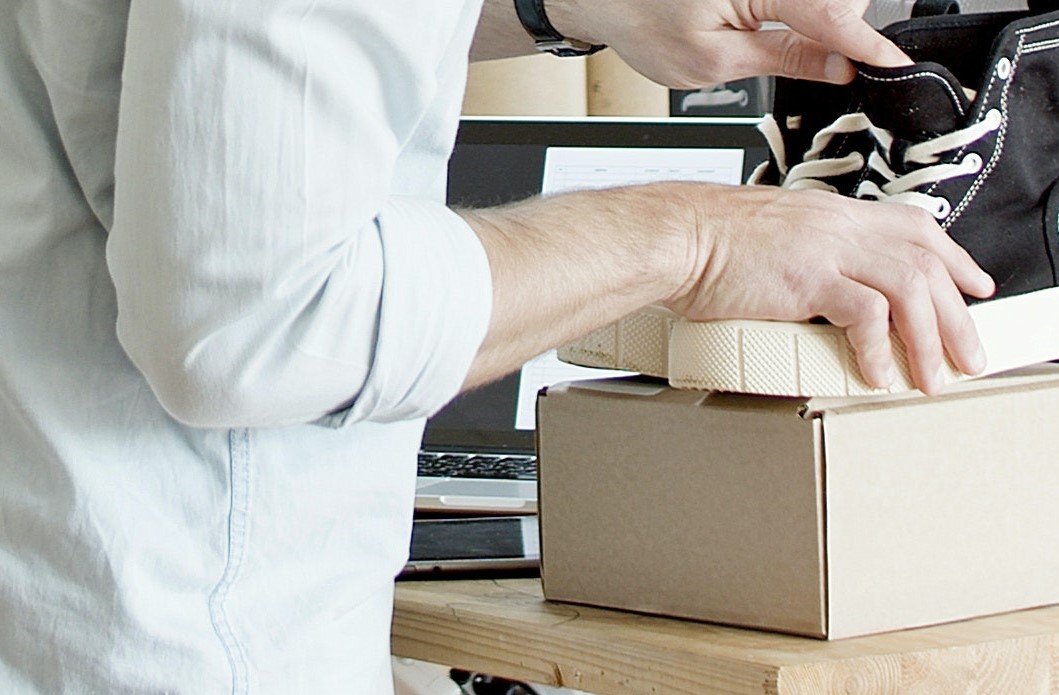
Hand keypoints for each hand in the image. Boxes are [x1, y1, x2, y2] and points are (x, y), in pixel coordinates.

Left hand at [546, 0, 911, 87]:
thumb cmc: (644, 23)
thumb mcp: (714, 62)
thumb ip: (785, 59)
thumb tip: (839, 68)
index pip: (831, 17)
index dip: (866, 46)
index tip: (894, 66)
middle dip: (836, 28)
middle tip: (810, 57)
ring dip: (818, 14)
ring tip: (767, 31)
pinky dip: (803, 6)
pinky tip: (773, 18)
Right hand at [661, 184, 994, 394]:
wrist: (676, 237)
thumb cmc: (708, 241)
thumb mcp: (775, 237)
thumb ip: (811, 256)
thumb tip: (831, 289)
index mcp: (833, 214)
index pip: (916, 228)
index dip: (954, 259)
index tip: (973, 285)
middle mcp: (838, 226)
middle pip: (925, 261)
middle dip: (956, 314)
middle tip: (967, 352)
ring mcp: (825, 249)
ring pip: (909, 287)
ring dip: (929, 337)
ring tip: (930, 375)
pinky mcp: (807, 278)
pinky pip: (865, 314)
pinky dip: (878, 348)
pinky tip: (878, 372)